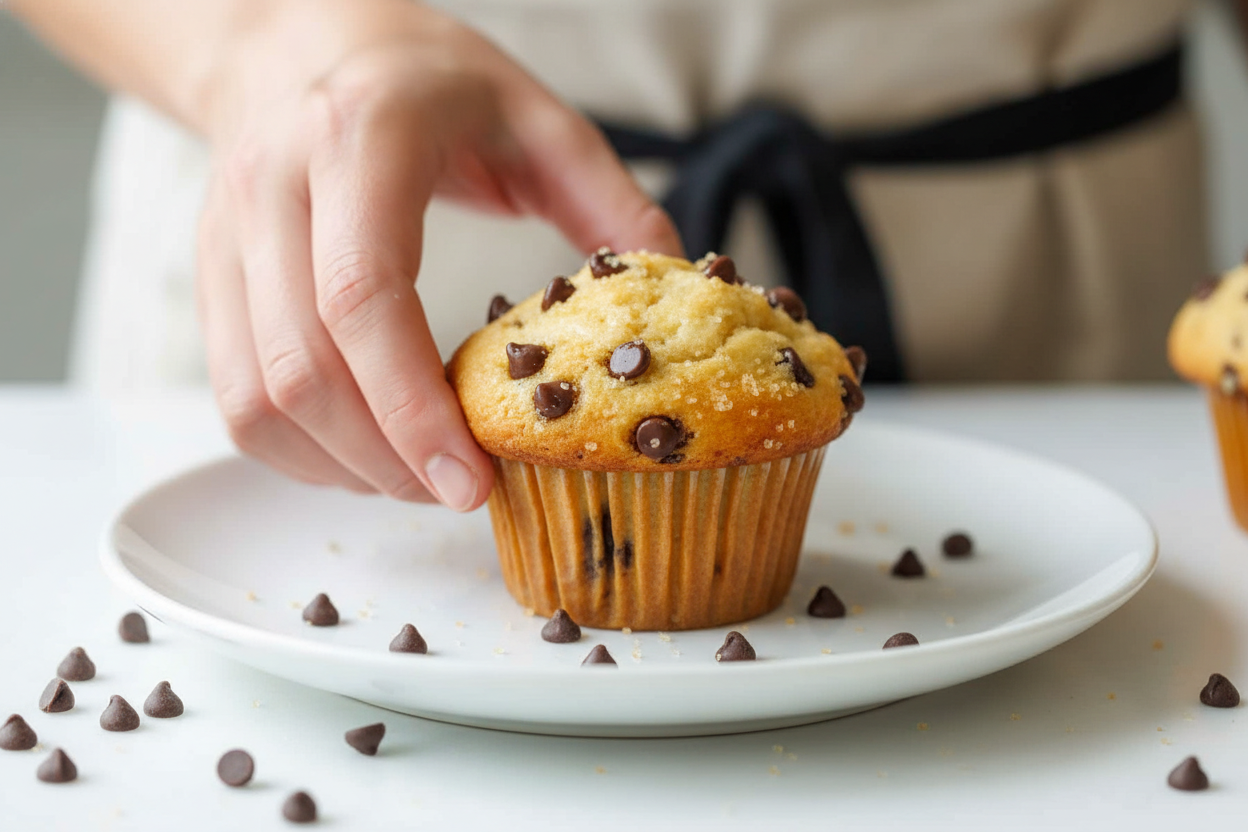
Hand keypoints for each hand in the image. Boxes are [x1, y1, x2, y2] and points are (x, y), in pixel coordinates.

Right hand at [195, 0, 681, 508]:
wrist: (301, 36)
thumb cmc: (423, 76)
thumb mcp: (534, 113)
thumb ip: (607, 199)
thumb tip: (668, 286)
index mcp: (362, 140)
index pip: (363, 296)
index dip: (412, 407)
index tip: (471, 479)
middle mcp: (275, 188)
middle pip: (303, 367)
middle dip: (386, 459)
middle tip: (460, 491)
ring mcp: (229, 235)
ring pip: (257, 396)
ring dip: (340, 465)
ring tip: (417, 480)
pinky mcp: (211, 274)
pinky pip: (235, 395)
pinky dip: (298, 451)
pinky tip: (362, 454)